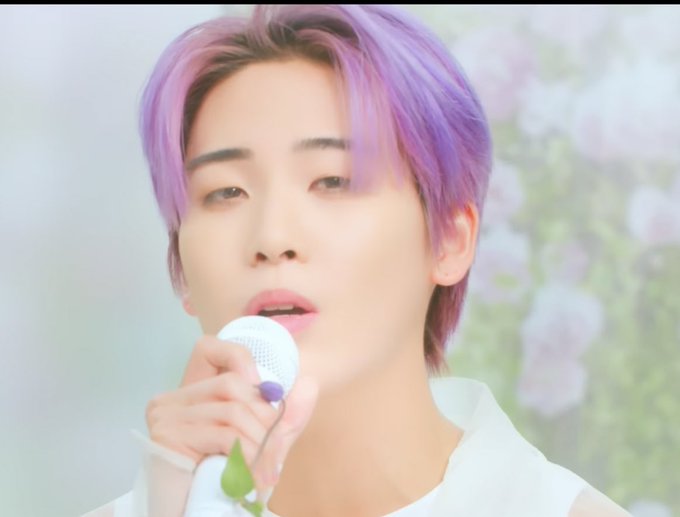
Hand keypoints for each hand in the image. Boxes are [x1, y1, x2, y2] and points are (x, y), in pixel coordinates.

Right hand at [145, 334, 317, 491]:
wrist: (194, 516)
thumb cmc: (223, 482)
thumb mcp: (260, 443)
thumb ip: (284, 416)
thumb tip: (311, 382)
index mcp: (188, 394)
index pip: (208, 348)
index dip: (240, 358)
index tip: (265, 393)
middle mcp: (171, 400)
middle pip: (232, 384)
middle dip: (266, 418)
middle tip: (276, 452)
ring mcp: (165, 416)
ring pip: (233, 410)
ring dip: (261, 443)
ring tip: (268, 472)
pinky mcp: (166, 438)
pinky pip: (224, 435)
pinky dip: (249, 456)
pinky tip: (254, 478)